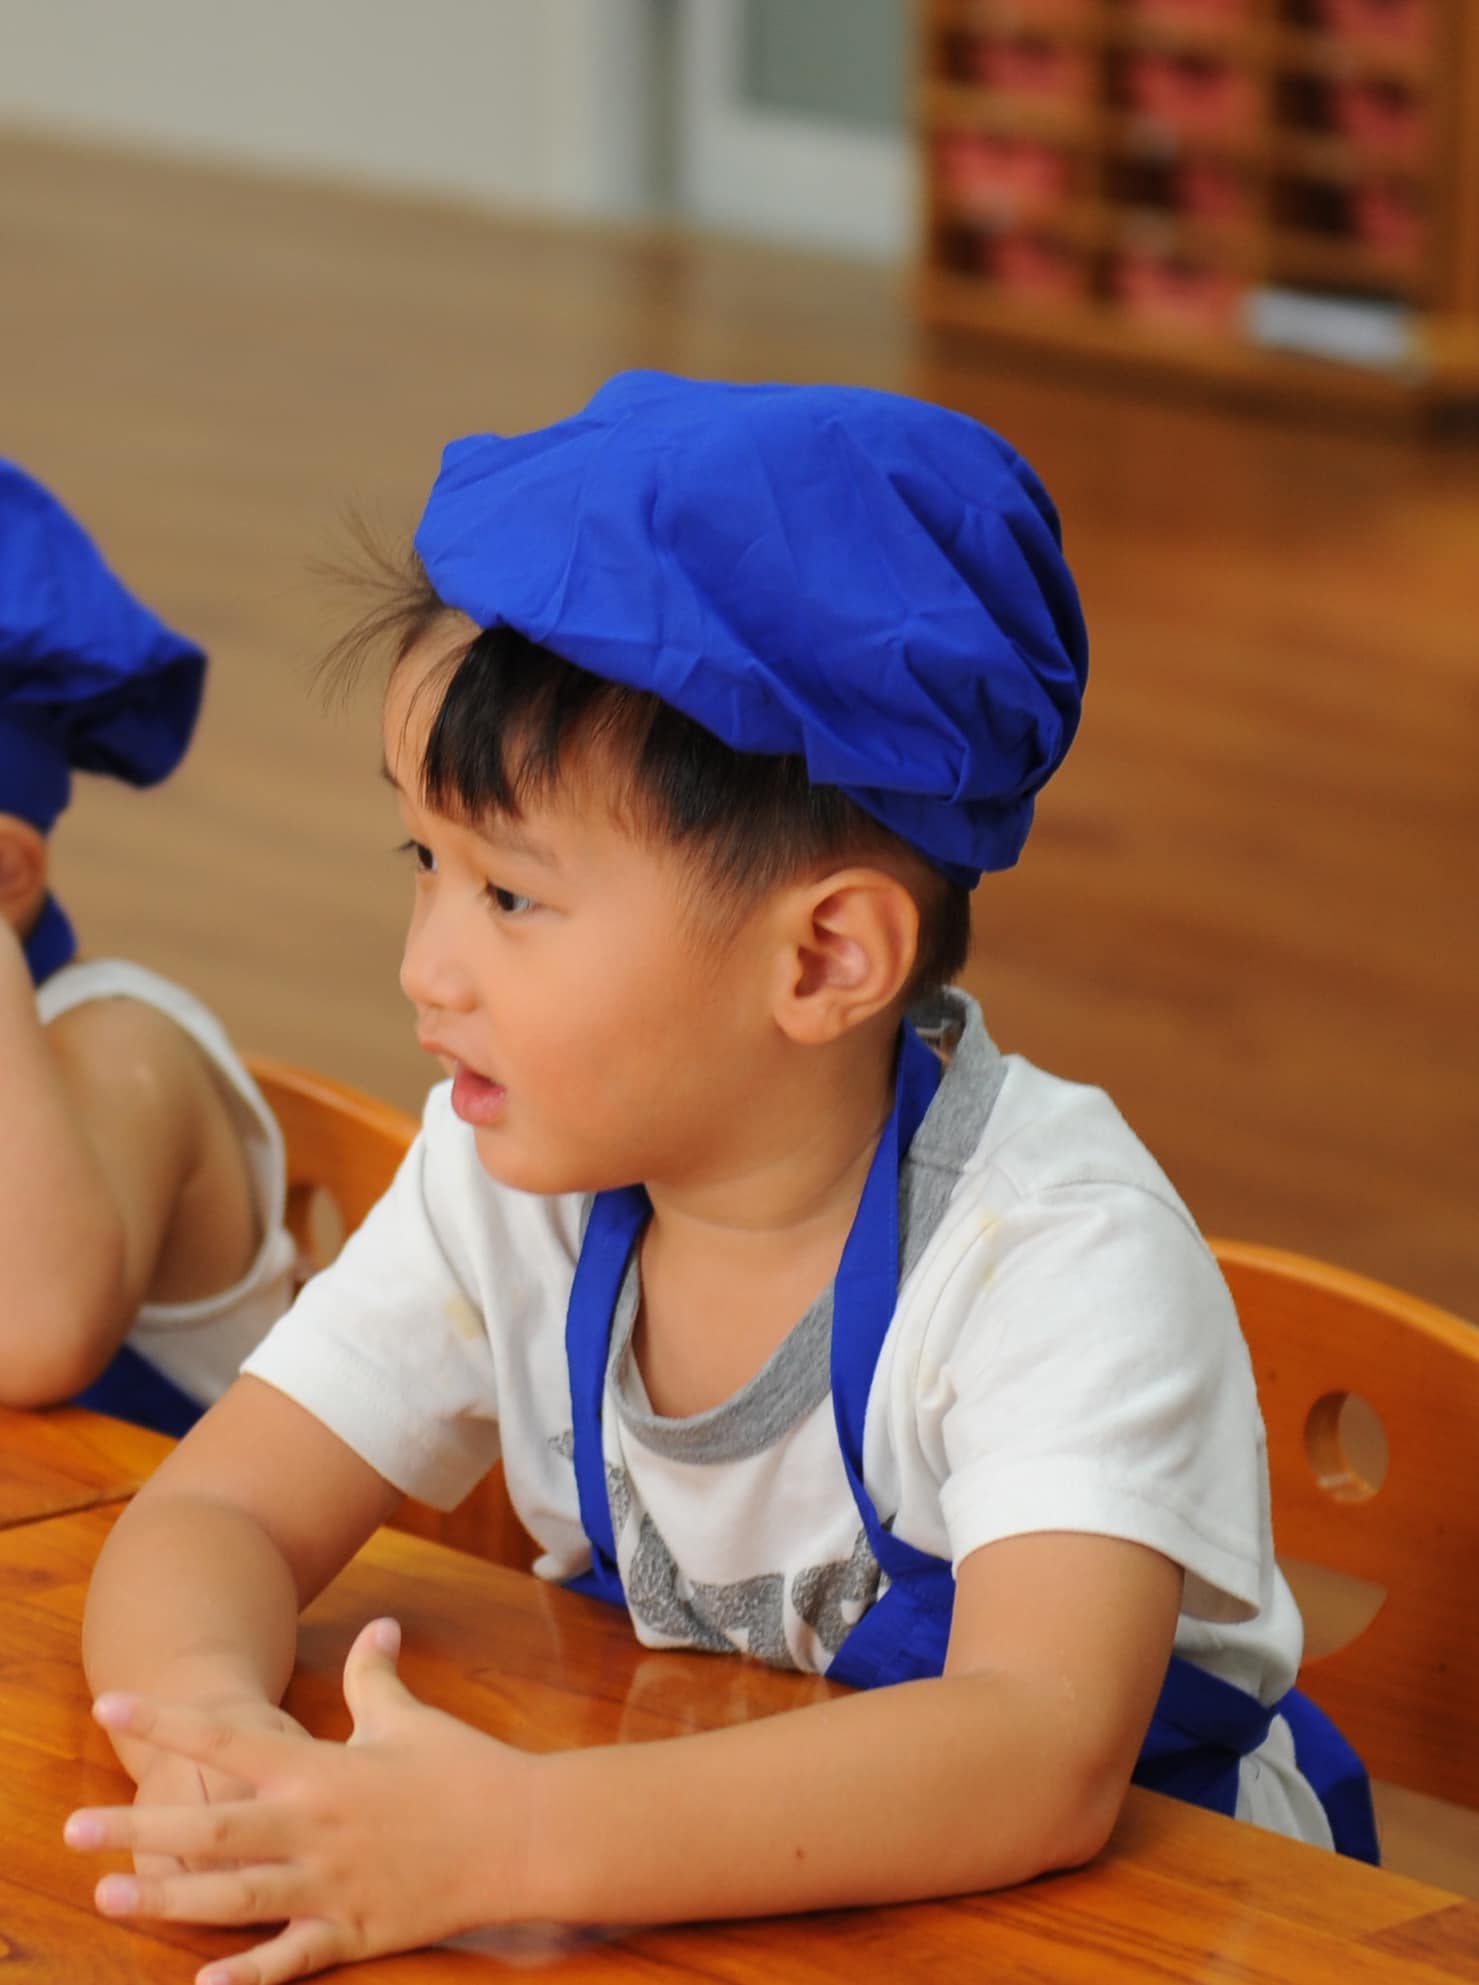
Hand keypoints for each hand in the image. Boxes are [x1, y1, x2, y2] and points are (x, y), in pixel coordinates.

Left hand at [64, 1619, 538, 1984]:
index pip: (229, 1740)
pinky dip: (246, 1975)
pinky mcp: (354, 1930)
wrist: (522, 1834)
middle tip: (72, 1829)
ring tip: (109, 1896)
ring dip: (167, 1899)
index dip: (167, 1725)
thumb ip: (377, 1676)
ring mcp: (330, 1883)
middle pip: (211, 1828)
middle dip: (139, 1828)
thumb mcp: (409, 1718)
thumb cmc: (464, 1768)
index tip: (113, 1708)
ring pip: (233, 1896)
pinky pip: (290, 1959)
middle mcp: (314, 1826)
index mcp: (322, 1769)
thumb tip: (378, 1626)